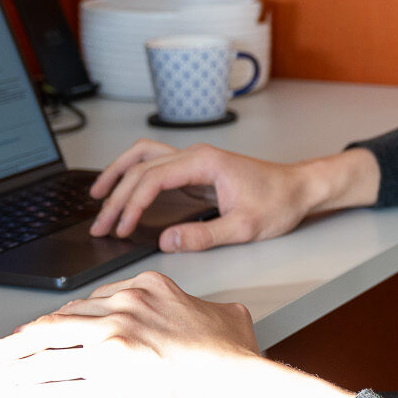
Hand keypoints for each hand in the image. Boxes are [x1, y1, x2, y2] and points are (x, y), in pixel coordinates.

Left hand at [0, 270, 352, 397]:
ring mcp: (117, 328)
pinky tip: (17, 376)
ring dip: (21, 346)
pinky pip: (56, 365)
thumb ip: (213, 313)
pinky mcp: (108, 361)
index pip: (99, 298)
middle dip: (40, 329)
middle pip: (71, 313)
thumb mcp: (230, 319)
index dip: (75, 317)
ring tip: (2, 356)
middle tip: (17, 340)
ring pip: (54, 333)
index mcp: (156, 286)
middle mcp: (131, 301)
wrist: (240, 385)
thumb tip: (218, 317)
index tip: (62, 327)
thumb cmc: (236, 364)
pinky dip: (31, 370)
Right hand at [87, 141, 378, 252]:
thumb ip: (203, 236)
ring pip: (144, 158)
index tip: (122, 229)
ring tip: (97, 199)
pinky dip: (134, 177)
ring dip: (118, 176)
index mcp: (204, 163)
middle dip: (116, 196)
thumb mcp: (244, 228)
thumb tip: (166, 242)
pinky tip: (123, 192)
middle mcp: (196, 156)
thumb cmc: (279, 202)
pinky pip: (156, 167)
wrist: (300, 188)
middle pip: (141, 168)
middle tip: (101, 225)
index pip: (153, 179)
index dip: (131, 205)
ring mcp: (194, 161)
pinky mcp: (195, 172)